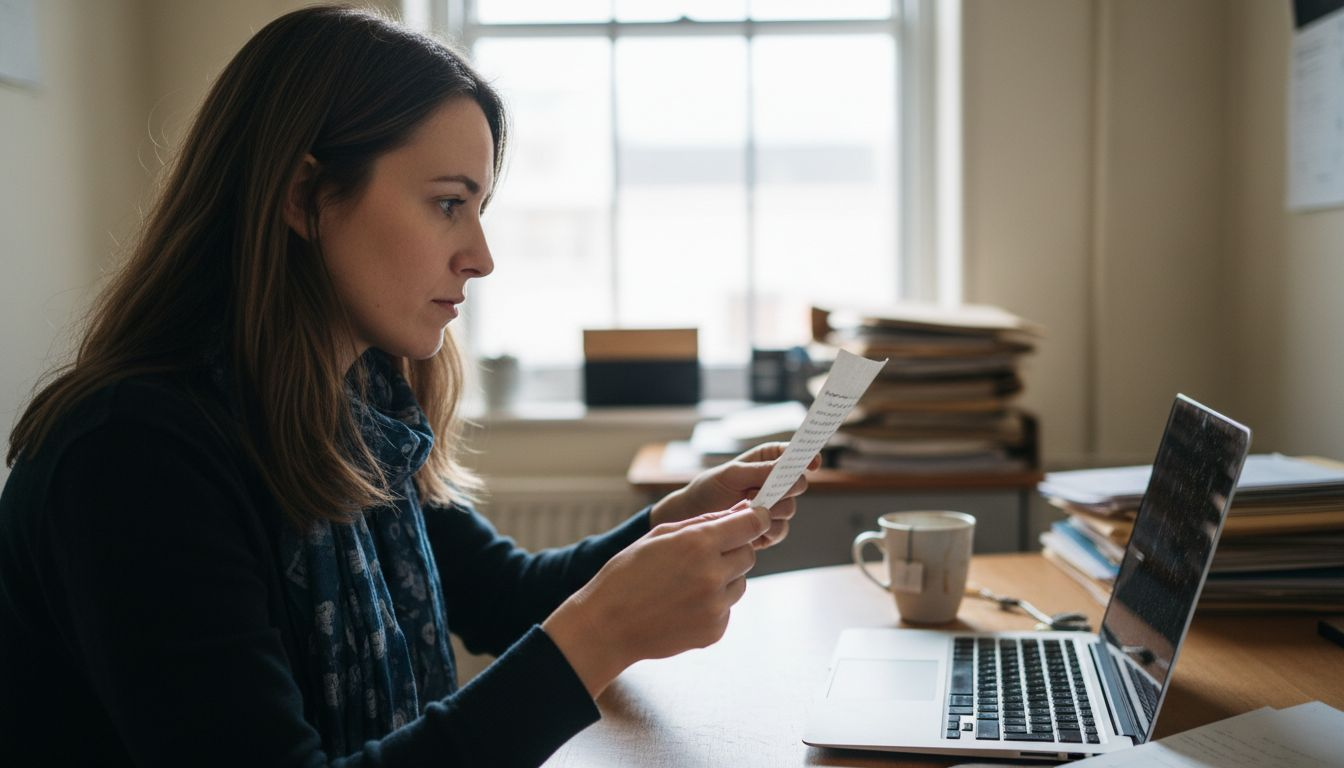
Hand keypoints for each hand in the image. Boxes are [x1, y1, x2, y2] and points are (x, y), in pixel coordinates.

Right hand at [542, 501, 767, 697]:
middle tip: (702, 555)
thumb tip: (743, 510)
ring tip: (687, 583)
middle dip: (733, 549)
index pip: (752, 524)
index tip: (753, 519)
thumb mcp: (660, 536)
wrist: (607, 626)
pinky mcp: (715, 630)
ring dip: (724, 578)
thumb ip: (705, 521)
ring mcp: (715, 606)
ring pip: (740, 582)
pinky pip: (727, 608)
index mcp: (698, 544)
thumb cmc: (628, 574)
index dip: (755, 518)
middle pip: (749, 553)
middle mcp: (713, 575)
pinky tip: (683, 605)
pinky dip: (713, 604)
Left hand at [649, 442, 818, 549]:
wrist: (693, 516)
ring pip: (790, 509)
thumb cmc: (709, 488)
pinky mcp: (769, 529)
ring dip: (771, 510)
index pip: (794, 455)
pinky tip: (749, 524)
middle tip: (764, 492)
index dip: (806, 457)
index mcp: (767, 460)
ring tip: (746, 507)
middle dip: (785, 489)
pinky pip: (780, 530)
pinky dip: (767, 528)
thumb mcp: (731, 474)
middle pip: (799, 484)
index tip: (812, 462)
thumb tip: (786, 469)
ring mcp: (773, 506)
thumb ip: (760, 471)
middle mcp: (775, 483)